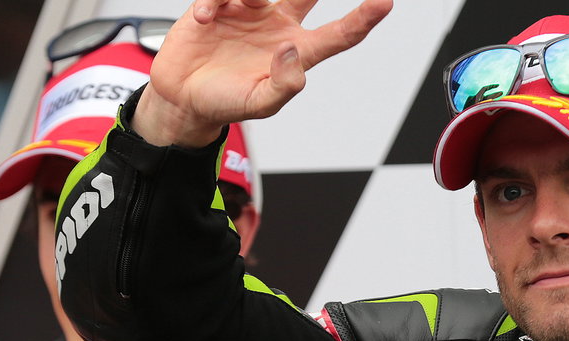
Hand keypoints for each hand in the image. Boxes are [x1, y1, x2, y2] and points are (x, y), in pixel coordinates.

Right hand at [135, 0, 392, 146]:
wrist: (183, 97)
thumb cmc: (227, 102)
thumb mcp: (260, 104)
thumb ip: (284, 84)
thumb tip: (292, 50)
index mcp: (298, 51)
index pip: (339, 34)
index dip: (363, 18)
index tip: (385, 2)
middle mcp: (279, 26)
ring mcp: (251, 12)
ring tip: (225, 12)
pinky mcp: (220, 4)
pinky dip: (214, 1)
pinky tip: (205, 20)